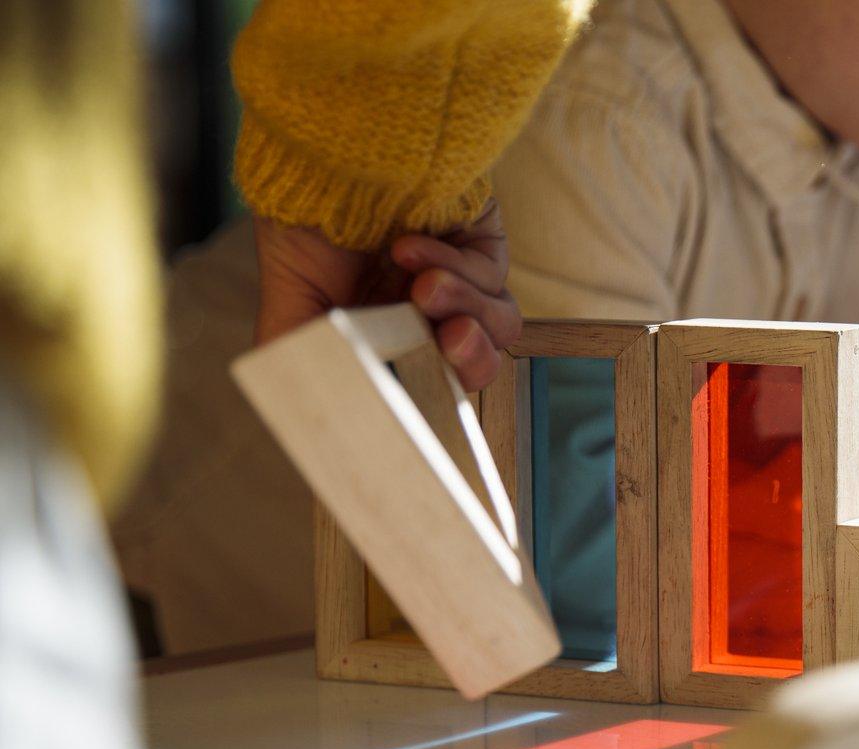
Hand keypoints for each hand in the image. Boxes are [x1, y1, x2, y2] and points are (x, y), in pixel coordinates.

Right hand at [251, 201, 521, 391]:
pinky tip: (412, 246)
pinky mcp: (485, 246)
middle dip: (469, 361)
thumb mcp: (290, 297)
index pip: (432, 384)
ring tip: (423, 285)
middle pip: (476, 364)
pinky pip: (491, 278)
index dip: (435, 398)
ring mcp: (463, 280)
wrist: (326, 154)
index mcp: (391, 334)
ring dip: (462, 308)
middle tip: (449, 340)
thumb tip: (305, 413)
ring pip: (497, 326)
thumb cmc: (304, 219)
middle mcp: (430, 313)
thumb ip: (304, 356)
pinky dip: (454, 266)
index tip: (422, 406)